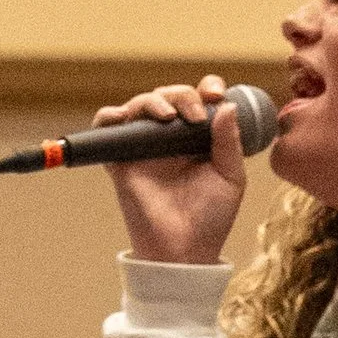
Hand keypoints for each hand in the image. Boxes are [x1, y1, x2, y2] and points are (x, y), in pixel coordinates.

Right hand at [98, 77, 251, 267]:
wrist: (185, 250)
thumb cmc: (211, 217)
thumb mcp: (231, 176)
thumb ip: (229, 141)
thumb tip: (227, 105)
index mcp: (198, 139)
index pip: (199, 100)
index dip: (206, 88)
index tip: (214, 93)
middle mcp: (170, 139)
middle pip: (169, 96)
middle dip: (181, 95)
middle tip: (194, 114)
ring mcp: (144, 147)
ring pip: (139, 106)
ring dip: (151, 101)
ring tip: (168, 116)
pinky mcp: (121, 160)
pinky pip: (106, 129)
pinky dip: (109, 117)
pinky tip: (123, 116)